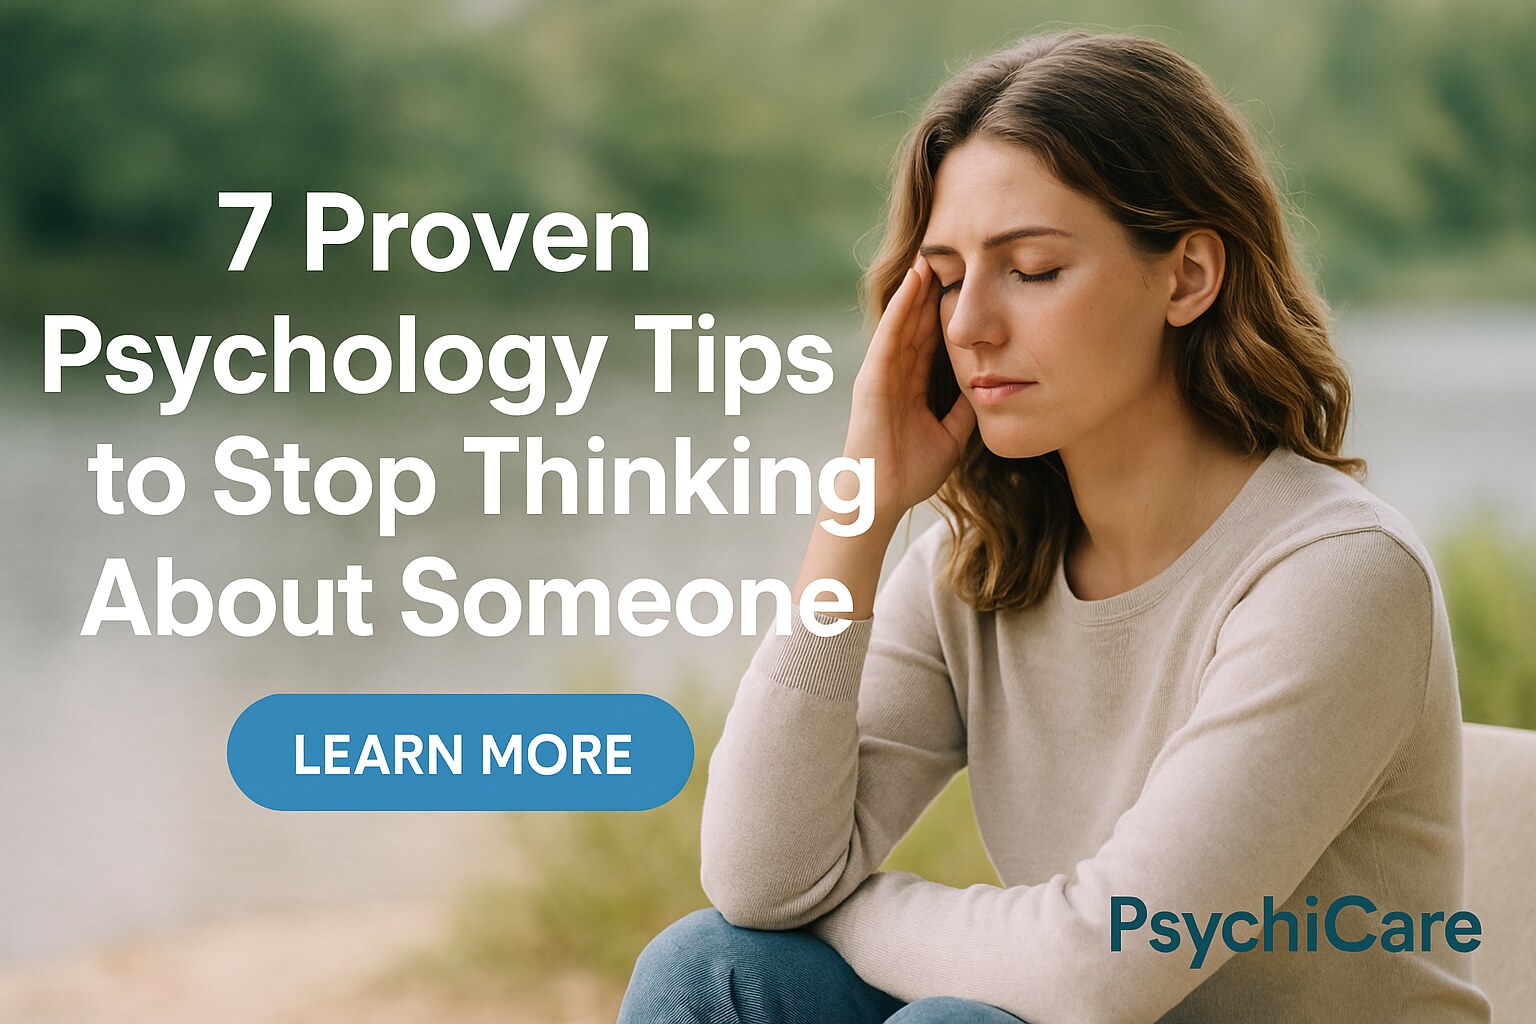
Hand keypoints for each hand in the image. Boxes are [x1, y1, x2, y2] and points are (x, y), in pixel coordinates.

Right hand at [843, 255, 975, 526]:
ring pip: (902, 321)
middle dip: (932, 290)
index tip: (967, 282)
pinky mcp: (871, 378)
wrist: (881, 496)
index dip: (947, 311)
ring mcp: (881, 373)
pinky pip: (888, 336)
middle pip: (917, 322)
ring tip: (930, 255)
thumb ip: (963, 411)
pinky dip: (900, 308)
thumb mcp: (951, 436)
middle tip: (950, 253)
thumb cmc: (910, 473)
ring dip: (915, 288)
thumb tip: (987, 391)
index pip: (932, 339)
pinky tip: (912, 283)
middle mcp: (895, 373)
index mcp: (911, 385)